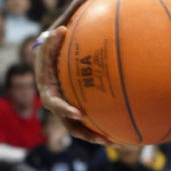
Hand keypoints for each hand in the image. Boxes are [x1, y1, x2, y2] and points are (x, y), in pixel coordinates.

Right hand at [34, 26, 109, 144]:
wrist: (46, 58)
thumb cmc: (49, 48)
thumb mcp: (48, 42)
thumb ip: (53, 38)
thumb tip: (62, 28)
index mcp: (48, 91)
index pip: (54, 103)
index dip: (65, 110)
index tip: (78, 113)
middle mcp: (57, 104)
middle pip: (70, 124)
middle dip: (87, 133)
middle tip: (104, 139)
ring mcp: (67, 108)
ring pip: (81, 127)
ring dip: (97, 136)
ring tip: (118, 142)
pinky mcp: (78, 107)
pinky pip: (90, 119)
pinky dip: (103, 124)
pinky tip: (124, 127)